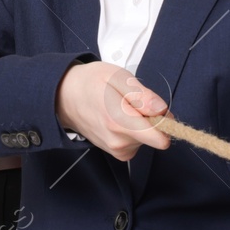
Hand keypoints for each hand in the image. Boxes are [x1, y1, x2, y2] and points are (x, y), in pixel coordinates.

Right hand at [54, 61, 171, 160]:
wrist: (65, 98)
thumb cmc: (91, 83)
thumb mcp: (116, 76)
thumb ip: (141, 95)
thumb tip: (162, 109)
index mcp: (119, 122)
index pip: (159, 137)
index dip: (165, 119)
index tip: (154, 107)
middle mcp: (119, 142)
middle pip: (156, 135)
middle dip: (150, 116)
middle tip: (129, 100)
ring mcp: (117, 150)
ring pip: (148, 138)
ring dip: (140, 122)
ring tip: (120, 107)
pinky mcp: (117, 153)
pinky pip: (139, 142)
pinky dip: (134, 129)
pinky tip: (118, 118)